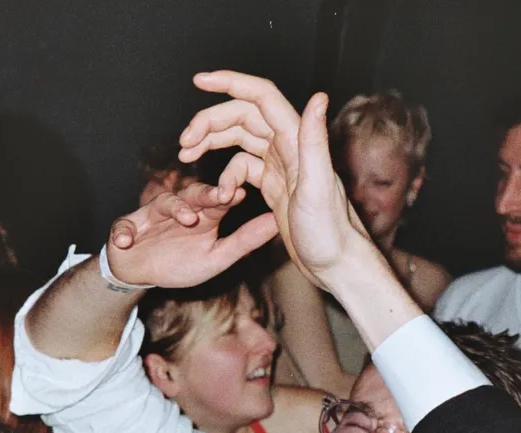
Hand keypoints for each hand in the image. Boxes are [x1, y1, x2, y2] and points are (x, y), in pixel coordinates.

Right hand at [106, 181, 278, 288]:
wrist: (141, 274)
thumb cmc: (181, 264)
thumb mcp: (217, 258)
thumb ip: (245, 241)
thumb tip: (277, 222)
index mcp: (205, 213)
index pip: (220, 198)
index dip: (228, 195)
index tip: (240, 195)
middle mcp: (181, 207)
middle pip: (194, 193)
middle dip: (204, 194)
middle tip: (218, 197)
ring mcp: (154, 214)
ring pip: (164, 203)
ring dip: (175, 209)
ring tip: (186, 219)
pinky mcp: (126, 226)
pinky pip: (124, 227)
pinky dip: (124, 233)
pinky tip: (125, 241)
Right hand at [179, 72, 377, 290]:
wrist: (336, 264)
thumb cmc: (329, 232)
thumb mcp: (317, 188)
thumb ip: (314, 141)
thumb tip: (319, 97)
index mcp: (297, 140)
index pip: (261, 97)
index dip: (229, 83)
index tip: (198, 80)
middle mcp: (290, 146)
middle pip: (243, 116)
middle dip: (209, 122)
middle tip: (184, 143)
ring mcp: (281, 165)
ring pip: (239, 139)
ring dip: (212, 143)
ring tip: (187, 157)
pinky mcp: (275, 185)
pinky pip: (243, 167)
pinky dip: (226, 174)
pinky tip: (219, 194)